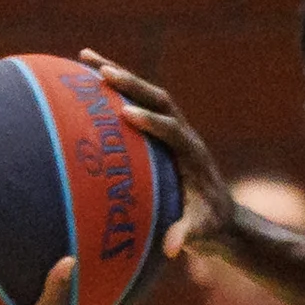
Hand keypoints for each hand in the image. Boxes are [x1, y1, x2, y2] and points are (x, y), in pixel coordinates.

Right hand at [82, 52, 232, 262]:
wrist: (222, 215)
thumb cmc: (210, 224)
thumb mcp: (201, 232)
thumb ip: (188, 234)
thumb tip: (173, 248)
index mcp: (192, 155)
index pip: (174, 132)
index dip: (154, 123)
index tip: (128, 114)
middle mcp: (183, 134)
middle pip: (159, 100)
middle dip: (132, 85)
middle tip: (102, 71)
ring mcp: (172, 129)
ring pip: (146, 94)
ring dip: (120, 75)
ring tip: (85, 57)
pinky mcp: (159, 131)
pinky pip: (136, 104)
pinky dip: (113, 90)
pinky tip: (82, 78)